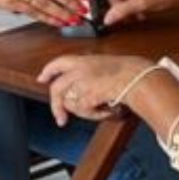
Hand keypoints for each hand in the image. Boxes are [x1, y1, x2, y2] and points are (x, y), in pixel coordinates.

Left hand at [38, 54, 153, 125]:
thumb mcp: (104, 64)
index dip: (48, 71)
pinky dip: (94, 115)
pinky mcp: (87, 95)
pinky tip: (105, 111)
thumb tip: (77, 87)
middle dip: (56, 107)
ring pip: (70, 103)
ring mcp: (82, 83)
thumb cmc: (128, 70)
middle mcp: (79, 70)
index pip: (58, 62)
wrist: (137, 77)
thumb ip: (88, 71)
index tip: (42, 79)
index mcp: (83, 60)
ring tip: (98, 110)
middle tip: (61, 119)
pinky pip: (84, 111)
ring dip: (83, 112)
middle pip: (56, 89)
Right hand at [103, 0, 178, 24]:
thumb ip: (121, 11)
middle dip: (121, 6)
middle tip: (127, 16)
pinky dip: (132, 3)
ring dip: (127, 7)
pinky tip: (139, 11)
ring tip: (136, 15)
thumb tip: (107, 18)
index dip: (112, 1)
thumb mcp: (140, 4)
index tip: (115, 12)